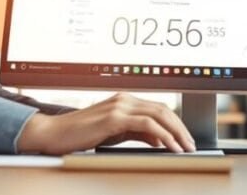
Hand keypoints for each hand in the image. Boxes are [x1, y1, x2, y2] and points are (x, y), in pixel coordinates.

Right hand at [16, 93, 196, 154]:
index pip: (159, 108)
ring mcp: (119, 106)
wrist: (55, 134)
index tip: (186, 138)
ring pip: (159, 114)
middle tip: (191, 144)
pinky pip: (146, 124)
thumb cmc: (82, 134)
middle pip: (163, 109)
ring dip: (176, 132)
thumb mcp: (115, 132)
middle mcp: (124, 99)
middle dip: (180, 128)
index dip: (176, 123)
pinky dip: (162, 135)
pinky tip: (169, 146)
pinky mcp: (114, 117)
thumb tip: (159, 140)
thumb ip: (137, 133)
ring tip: (185, 147)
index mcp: (125, 100)